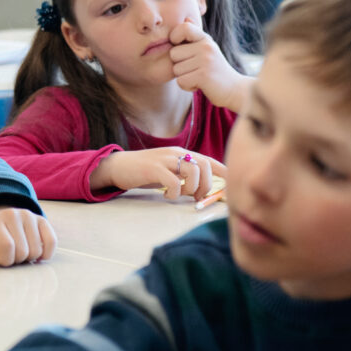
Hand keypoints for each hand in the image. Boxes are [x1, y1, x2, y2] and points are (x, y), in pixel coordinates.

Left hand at [0, 207, 55, 265]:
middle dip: (16, 260)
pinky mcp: (42, 220)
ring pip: (36, 250)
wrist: (2, 219)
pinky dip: (46, 254)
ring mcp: (29, 216)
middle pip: (22, 251)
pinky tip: (37, 255)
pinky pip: (52, 242)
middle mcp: (13, 215)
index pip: (7, 246)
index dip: (5, 260)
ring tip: (21, 251)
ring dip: (29, 258)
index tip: (1, 259)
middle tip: (11, 255)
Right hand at [89, 147, 224, 201]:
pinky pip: (174, 181)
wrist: (118, 166)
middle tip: (196, 197)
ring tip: (180, 194)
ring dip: (191, 188)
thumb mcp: (168, 171)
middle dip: (206, 185)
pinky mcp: (153, 168)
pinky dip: (174, 192)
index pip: (209, 160)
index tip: (231, 184)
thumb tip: (203, 190)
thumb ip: (185, 175)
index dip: (223, 172)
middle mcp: (176, 153)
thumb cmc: (145, 172)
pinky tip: (166, 195)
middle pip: (205, 165)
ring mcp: (165, 159)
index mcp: (181, 153)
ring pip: (193, 171)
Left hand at [169, 22, 250, 110]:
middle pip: (173, 54)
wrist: (234, 90)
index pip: (183, 28)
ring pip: (176, 69)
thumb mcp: (207, 49)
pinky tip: (199, 85)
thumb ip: (195, 36)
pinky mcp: (204, 76)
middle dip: (179, 64)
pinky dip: (187, 86)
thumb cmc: (216, 69)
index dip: (175, 37)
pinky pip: (181, 81)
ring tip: (199, 77)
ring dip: (184, 77)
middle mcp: (206, 47)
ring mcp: (205, 61)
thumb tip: (186, 18)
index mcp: (205, 39)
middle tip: (195, 69)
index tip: (180, 47)